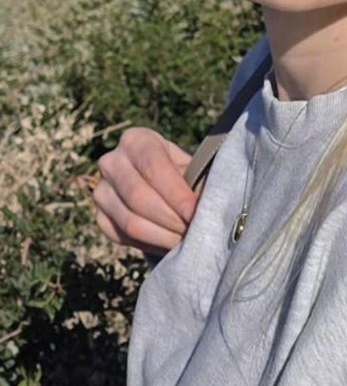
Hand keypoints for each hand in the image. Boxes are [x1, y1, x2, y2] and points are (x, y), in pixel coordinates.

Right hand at [93, 127, 197, 257]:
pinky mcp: (100, 218)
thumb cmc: (177, 170)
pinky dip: (150, 244)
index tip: (194, 211)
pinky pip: (123, 237)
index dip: (175, 192)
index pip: (153, 167)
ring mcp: (101, 191)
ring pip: (130, 222)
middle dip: (170, 218)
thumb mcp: (188, 165)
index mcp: (135, 140)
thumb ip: (195, 182)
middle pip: (138, 197)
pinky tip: (168, 243)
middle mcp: (111, 162)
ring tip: (184, 239)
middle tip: (192, 230)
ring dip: (161, 236)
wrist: (155, 181)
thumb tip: (208, 207)